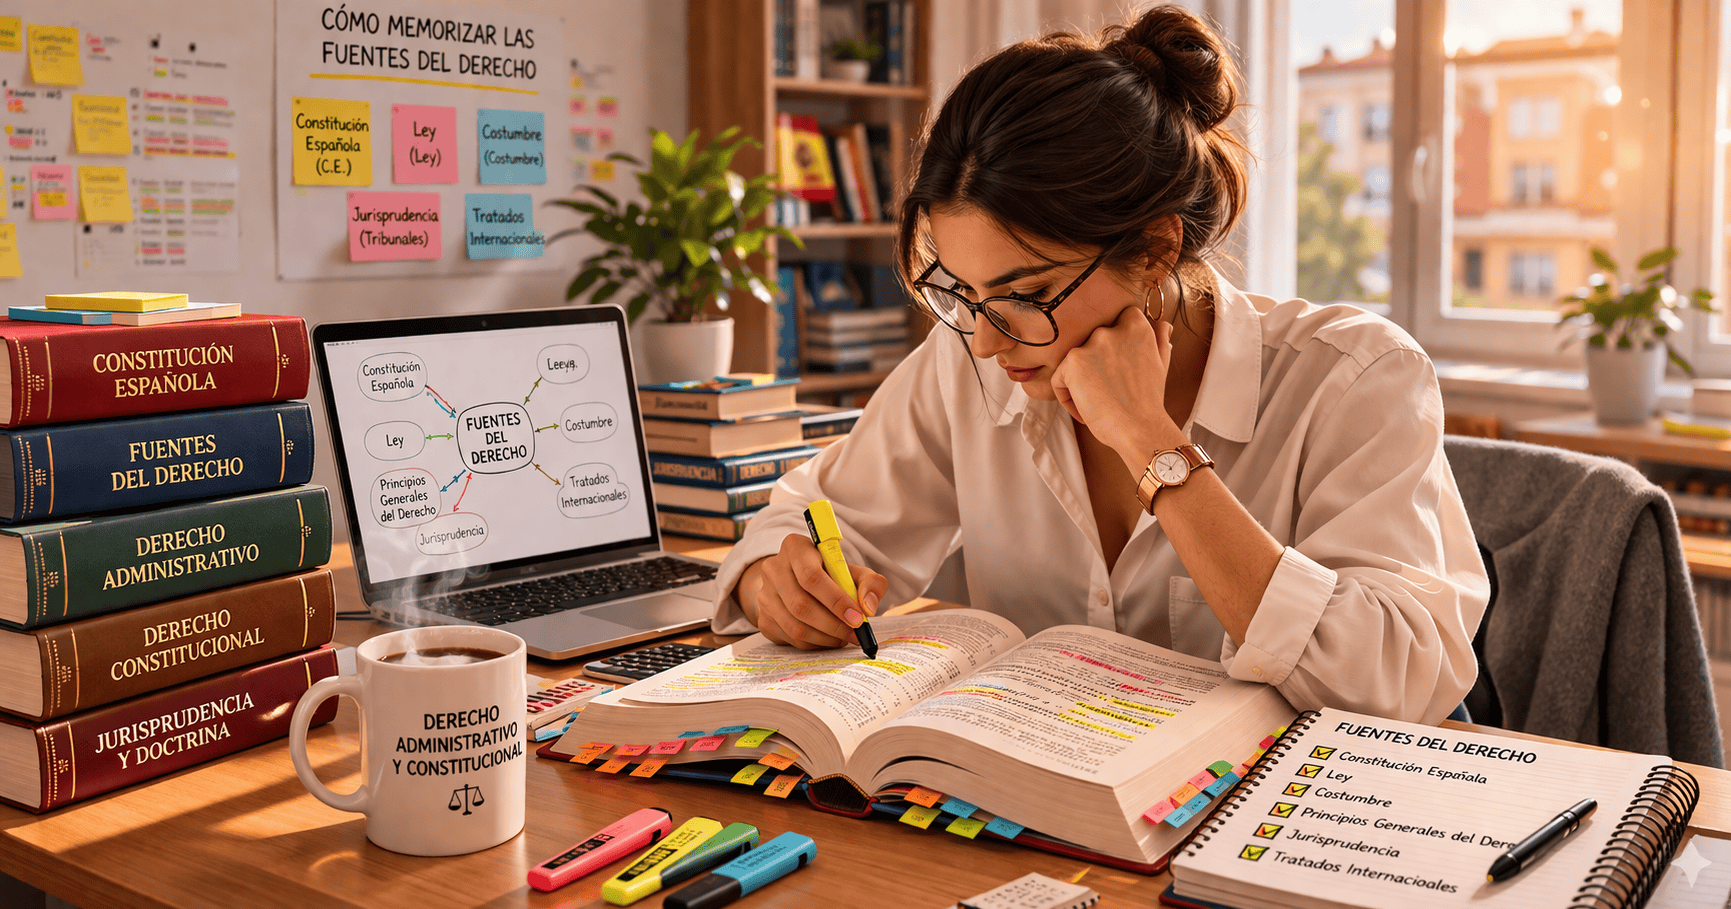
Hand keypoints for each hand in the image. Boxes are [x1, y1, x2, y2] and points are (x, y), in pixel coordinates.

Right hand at [738, 533, 886, 649]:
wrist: (799, 582)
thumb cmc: (830, 575)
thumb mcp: (853, 571)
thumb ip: (870, 583)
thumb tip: (867, 607)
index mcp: (795, 547)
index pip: (811, 577)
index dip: (836, 601)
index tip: (857, 618)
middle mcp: (774, 568)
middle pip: (801, 605)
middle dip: (833, 625)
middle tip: (855, 634)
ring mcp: (765, 595)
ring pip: (795, 627)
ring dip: (825, 638)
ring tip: (844, 637)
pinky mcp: (763, 618)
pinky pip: (790, 639)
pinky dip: (814, 644)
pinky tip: (828, 638)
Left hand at [1050, 305, 1173, 462]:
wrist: (1141, 429)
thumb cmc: (1148, 402)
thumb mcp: (1160, 364)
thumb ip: (1158, 340)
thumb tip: (1162, 324)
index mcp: (1136, 326)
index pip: (1116, 321)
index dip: (1116, 344)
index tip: (1121, 368)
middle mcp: (1112, 330)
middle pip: (1092, 342)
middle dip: (1096, 364)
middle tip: (1109, 389)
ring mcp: (1091, 344)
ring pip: (1074, 360)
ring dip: (1081, 380)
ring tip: (1097, 401)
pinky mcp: (1073, 362)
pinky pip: (1059, 378)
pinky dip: (1067, 396)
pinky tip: (1086, 409)